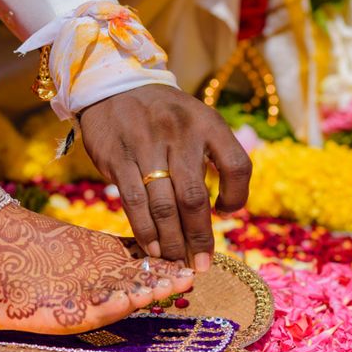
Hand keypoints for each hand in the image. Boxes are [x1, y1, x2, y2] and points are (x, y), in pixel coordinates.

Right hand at [79, 84, 251, 270]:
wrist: (114, 87)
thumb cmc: (164, 116)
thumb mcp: (197, 121)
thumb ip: (212, 157)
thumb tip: (224, 212)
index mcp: (208, 123)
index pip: (237, 165)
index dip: (238, 197)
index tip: (227, 214)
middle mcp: (179, 133)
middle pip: (194, 197)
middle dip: (200, 237)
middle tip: (201, 264)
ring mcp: (146, 145)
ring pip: (164, 206)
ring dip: (171, 241)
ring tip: (176, 261)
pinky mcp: (118, 158)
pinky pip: (135, 203)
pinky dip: (146, 230)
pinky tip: (152, 247)